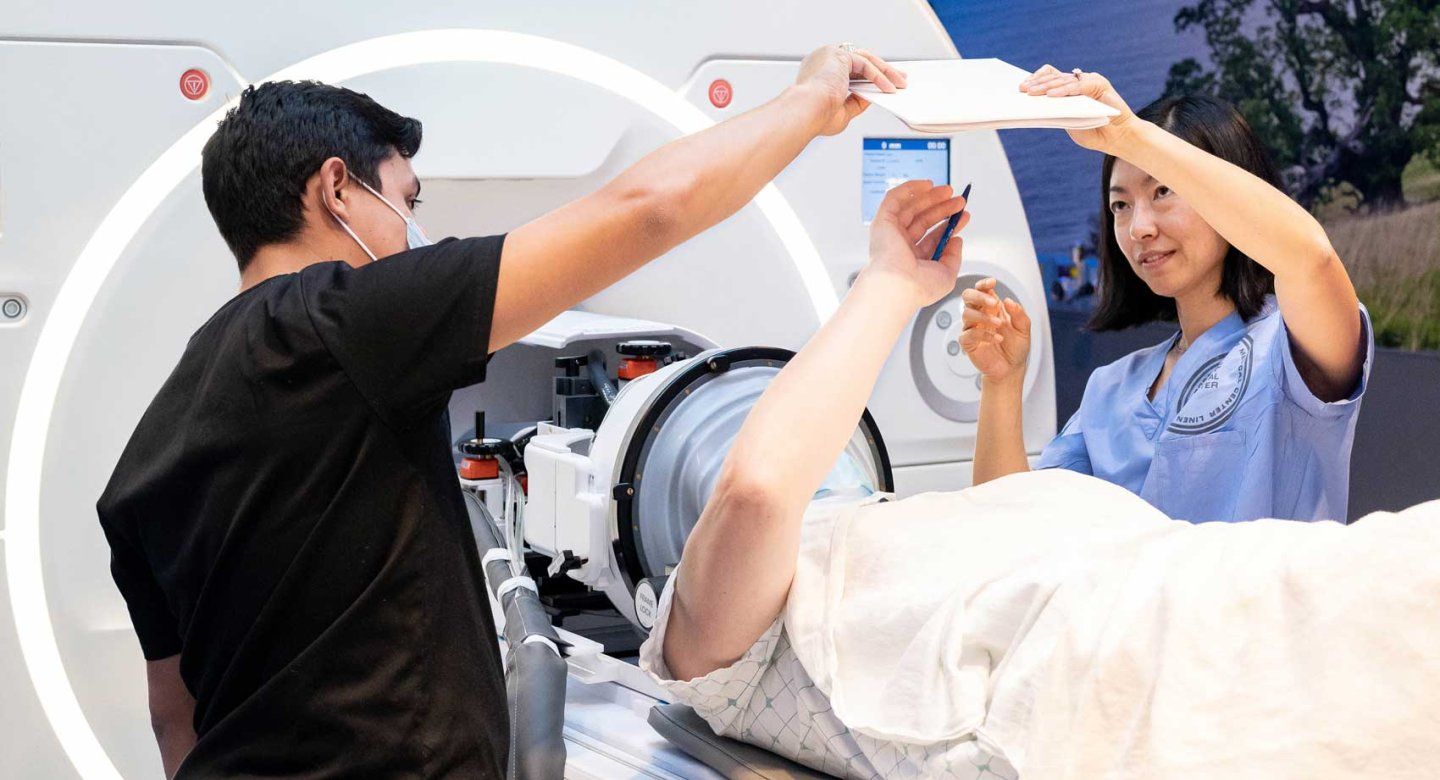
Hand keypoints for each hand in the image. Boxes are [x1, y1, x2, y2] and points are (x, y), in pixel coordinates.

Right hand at [796, 44, 907, 135]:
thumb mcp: (842, 112)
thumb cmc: (815, 117)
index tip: (883, 83)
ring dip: (885, 72)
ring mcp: (829, 55)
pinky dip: (878, 76)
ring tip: (899, 83)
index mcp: (818, 73)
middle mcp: (822, 61)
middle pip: (859, 62)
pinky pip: (864, 64)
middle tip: (899, 79)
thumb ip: (856, 103)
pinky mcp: (838, 54)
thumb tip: (871, 97)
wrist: (805, 112)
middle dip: (882, 71)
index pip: (848, 71)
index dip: (868, 77)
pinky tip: (888, 87)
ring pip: (864, 59)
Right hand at [861, 180, 968, 307]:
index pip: (932, 237)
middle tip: (959, 201)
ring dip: (930, 197)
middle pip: (923, 220)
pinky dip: (909, 189)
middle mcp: (900, 247)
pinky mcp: (882, 222)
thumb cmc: (918, 287)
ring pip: (911, 208)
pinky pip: (894, 199)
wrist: (898, 286)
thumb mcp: (947, 274)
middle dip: (942, 208)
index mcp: (912, 260)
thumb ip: (953, 256)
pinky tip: (926, 184)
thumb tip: (956, 240)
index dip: (948, 224)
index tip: (963, 216)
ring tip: (949, 191)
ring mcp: (890, 234)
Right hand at [960, 278, 1030, 382]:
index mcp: (992, 309)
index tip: (992, 282)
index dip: (984, 284)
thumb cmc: (1015, 348)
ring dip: (984, 317)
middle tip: (994, 304)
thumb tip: (1008, 301)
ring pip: (967, 314)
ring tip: (999, 325)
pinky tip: (996, 338)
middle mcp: (980, 316)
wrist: (1011, 369)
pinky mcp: (968, 343)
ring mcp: (972, 329)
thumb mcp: (1024, 329)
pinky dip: (983, 335)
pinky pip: (968, 334)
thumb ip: (1019, 314)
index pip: (982, 290)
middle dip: (979, 296)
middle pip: (968, 297)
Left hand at [1019, 65, 1135, 153]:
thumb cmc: (1094, 133)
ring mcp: (1089, 81)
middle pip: (1054, 76)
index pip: (1050, 77)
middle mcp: (1079, 82)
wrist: (1117, 138)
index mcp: (1070, 90)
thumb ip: (1055, 113)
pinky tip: (1052, 96)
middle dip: (1036, 83)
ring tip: (1033, 93)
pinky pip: (1078, 86)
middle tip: (1023, 90)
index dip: (1035, 80)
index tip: (1021, 89)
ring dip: (1046, 86)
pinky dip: (1064, 90)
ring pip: (1063, 79)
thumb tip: (1034, 107)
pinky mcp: (1099, 84)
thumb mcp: (1068, 123)